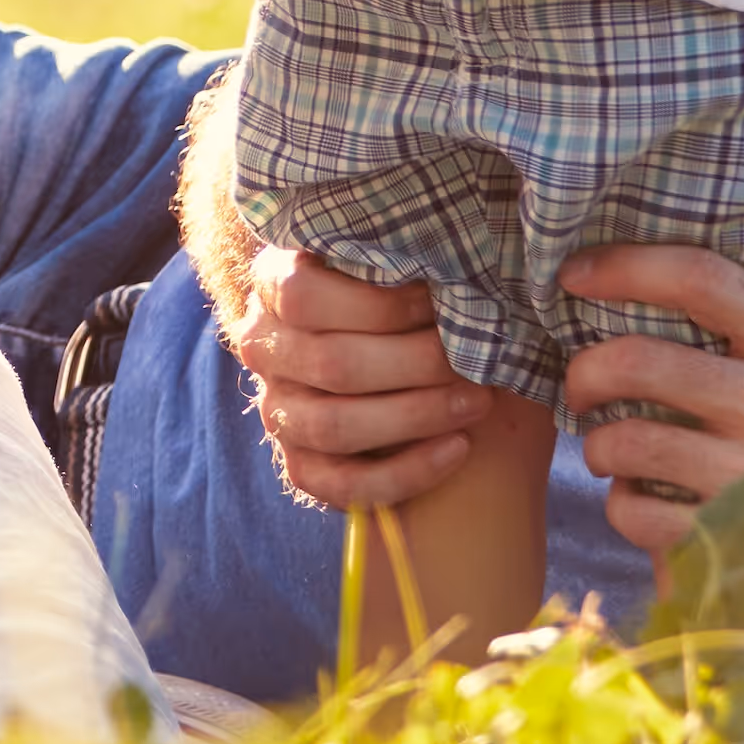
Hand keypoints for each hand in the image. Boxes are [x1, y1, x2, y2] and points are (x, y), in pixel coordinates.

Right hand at [215, 245, 486, 514]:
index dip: (379, 304)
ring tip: (478, 402)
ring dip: (417, 415)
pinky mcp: (301, 465)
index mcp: (274, 285)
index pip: (304, 297)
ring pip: (336, 426)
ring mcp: (277, 411)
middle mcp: (263, 349)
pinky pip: (345, 484)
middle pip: (332, 364)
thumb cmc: (397, 298)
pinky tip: (459, 449)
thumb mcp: (383, 265)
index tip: (440, 301)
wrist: (377, 354)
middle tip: (480, 358)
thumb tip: (457, 264)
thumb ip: (400, 259)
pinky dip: (407, 472)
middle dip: (416, 363)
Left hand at [553, 246, 743, 623]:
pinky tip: (642, 503)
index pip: (703, 279)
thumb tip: (743, 245)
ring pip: (625, 443)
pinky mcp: (740, 548)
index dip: (625, 265)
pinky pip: (639, 517)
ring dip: (600, 445)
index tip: (579, 271)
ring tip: (610, 447)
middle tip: (580, 384)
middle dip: (584, 371)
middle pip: (638, 363)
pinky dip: (624, 508)